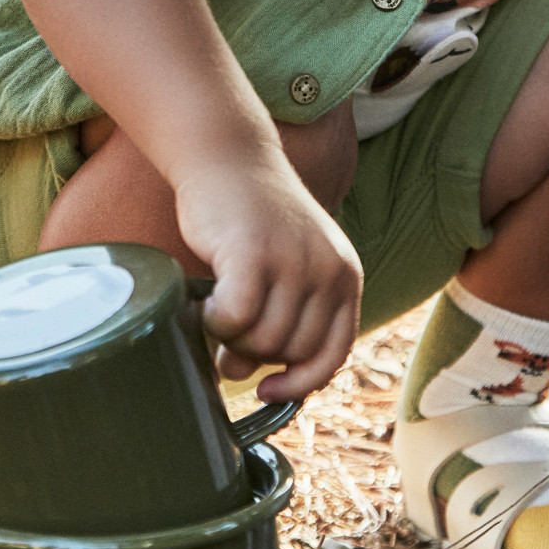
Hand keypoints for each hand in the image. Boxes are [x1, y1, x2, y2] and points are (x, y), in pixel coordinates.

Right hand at [173, 158, 361, 401]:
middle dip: (255, 357)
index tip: (269, 390)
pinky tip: (205, 306)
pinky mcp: (254, 253)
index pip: (334, 352)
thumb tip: (249, 377)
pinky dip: (215, 324)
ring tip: (216, 316)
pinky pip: (235, 319)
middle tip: (226, 342)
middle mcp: (327, 270)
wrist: (229, 158)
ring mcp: (293, 261)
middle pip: (292, 352)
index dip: (301, 382)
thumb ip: (284, 316)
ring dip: (231, 341)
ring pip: (263, 341)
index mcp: (344, 276)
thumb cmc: (250, 220)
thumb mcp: (289, 265)